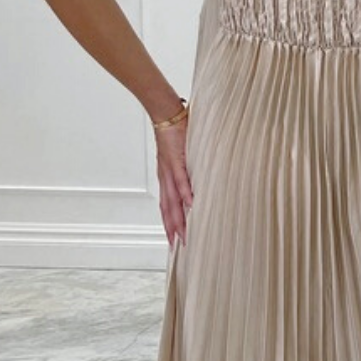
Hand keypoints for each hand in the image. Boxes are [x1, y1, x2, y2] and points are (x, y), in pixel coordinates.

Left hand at [155, 118, 192, 246]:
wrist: (166, 114)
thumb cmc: (175, 133)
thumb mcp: (179, 156)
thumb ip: (185, 170)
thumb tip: (195, 181)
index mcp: (166, 177)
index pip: (166, 205)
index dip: (168, 223)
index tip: (172, 239)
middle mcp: (166, 177)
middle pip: (168, 208)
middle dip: (173, 228)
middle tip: (177, 246)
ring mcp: (170, 170)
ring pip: (173, 199)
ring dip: (178, 218)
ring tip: (183, 233)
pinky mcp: (176, 159)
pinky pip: (181, 179)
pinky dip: (185, 193)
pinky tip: (190, 204)